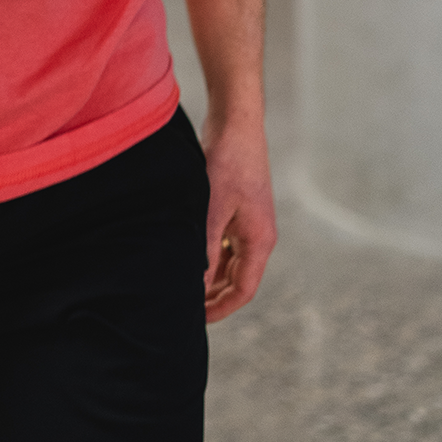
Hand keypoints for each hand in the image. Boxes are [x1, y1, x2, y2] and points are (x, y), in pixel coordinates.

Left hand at [200, 112, 276, 322]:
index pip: (244, 290)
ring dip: (210, 274)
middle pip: (238, 278)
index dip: (221, 308)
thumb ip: (205, 248)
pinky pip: (226, 242)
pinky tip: (188, 252)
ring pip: (230, 261)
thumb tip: (195, 284)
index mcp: (260, 240)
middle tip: (183, 305)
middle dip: (213, 295)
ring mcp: (249, 221)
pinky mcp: (238, 208)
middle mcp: (258, 235)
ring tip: (182, 283)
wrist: (236, 122)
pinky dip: (210, 252)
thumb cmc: (227, 162)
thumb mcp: (212, 209)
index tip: (196, 319)